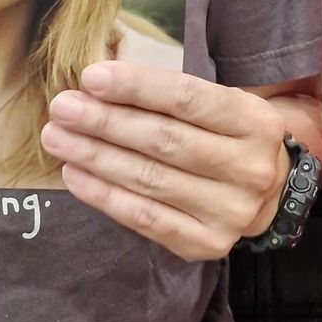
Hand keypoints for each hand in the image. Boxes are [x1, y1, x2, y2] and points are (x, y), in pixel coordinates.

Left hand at [41, 62, 290, 260]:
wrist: (265, 195)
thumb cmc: (224, 137)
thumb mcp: (215, 105)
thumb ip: (165, 94)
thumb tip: (96, 83)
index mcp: (256, 122)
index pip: (188, 99)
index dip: (137, 87)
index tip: (91, 78)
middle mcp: (251, 168)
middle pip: (165, 141)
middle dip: (105, 122)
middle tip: (62, 108)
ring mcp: (231, 211)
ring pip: (150, 179)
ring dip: (96, 157)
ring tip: (57, 138)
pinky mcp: (208, 243)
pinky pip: (146, 219)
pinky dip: (105, 196)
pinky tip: (74, 175)